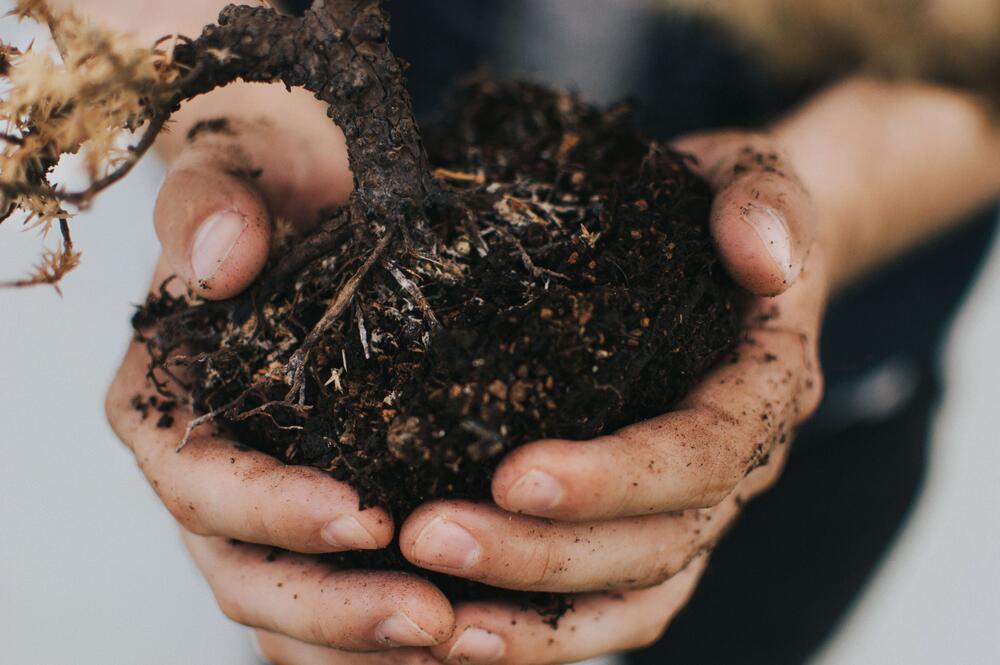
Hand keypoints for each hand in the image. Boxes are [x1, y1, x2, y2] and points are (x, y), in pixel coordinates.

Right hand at [106, 107, 455, 654]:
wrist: (309, 198)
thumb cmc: (266, 189)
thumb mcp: (233, 173)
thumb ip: (210, 208)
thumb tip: (223, 261)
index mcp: (167, 410)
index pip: (203, 484)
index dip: (272, 511)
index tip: (363, 515)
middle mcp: (210, 477)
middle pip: (250, 575)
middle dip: (334, 608)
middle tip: (429, 619)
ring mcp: (267, 509)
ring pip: (296, 612)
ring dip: (368, 644)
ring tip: (459, 642)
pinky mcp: (329, 516)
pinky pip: (347, 595)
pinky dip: (388, 635)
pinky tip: (468, 634)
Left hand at [390, 131, 827, 663]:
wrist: (732, 248)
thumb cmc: (722, 209)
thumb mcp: (752, 177)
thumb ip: (764, 204)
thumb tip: (759, 255)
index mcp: (762, 389)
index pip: (699, 454)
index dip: (613, 478)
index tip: (512, 474)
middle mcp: (737, 468)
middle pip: (653, 545)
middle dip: (540, 554)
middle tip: (428, 537)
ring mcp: (696, 507)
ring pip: (631, 598)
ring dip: (534, 622)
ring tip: (432, 625)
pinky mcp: (652, 524)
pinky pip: (609, 605)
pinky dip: (543, 633)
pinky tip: (462, 633)